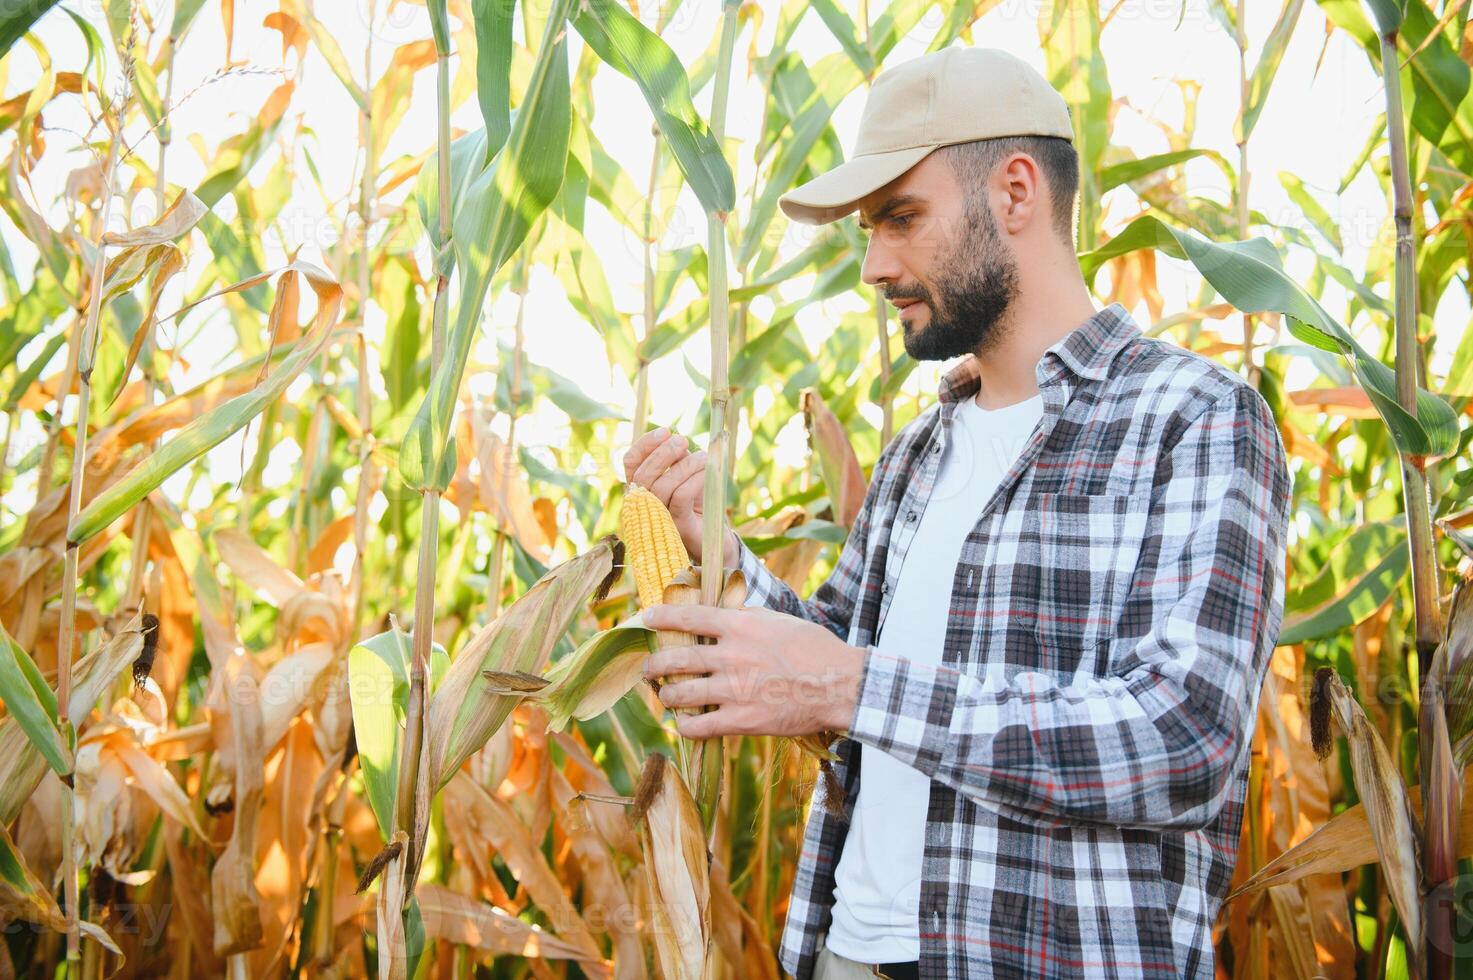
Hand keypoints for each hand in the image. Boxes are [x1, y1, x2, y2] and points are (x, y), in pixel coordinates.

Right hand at [622, 426, 738, 567]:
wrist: (715, 534)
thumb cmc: (697, 501)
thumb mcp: (685, 474)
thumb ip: (677, 459)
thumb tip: (677, 441)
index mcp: (641, 487)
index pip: (631, 462)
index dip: (645, 444)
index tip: (666, 431)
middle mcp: (643, 504)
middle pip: (642, 475)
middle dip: (663, 453)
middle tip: (683, 440)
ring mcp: (658, 518)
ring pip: (661, 486)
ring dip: (684, 466)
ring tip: (703, 457)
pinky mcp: (677, 527)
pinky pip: (680, 498)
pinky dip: (694, 479)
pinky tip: (706, 471)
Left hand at [640, 603, 865, 738]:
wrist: (839, 685)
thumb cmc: (815, 649)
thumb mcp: (780, 620)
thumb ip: (748, 617)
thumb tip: (724, 614)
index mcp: (740, 626)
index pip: (689, 617)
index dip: (663, 617)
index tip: (646, 617)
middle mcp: (731, 656)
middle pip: (676, 658)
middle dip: (654, 664)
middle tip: (648, 668)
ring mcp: (734, 690)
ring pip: (681, 694)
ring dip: (667, 695)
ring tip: (666, 696)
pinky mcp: (742, 720)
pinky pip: (700, 727)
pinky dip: (686, 727)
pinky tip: (684, 724)